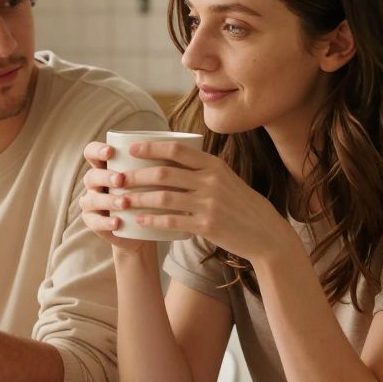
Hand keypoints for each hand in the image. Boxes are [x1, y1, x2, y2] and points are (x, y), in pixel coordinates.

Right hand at [78, 141, 152, 255]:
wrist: (143, 230)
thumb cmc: (151, 196)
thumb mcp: (156, 178)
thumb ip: (162, 161)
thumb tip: (187, 142)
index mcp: (106, 167)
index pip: (92, 152)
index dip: (97, 150)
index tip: (111, 151)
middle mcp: (96, 183)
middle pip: (91, 175)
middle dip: (105, 176)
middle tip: (121, 179)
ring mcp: (93, 203)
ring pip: (91, 199)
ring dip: (108, 200)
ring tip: (124, 203)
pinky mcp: (95, 223)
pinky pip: (93, 222)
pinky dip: (105, 222)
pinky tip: (117, 222)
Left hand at [113, 141, 291, 262]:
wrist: (265, 233)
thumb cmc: (241, 205)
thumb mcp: (226, 179)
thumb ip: (203, 170)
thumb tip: (172, 160)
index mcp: (214, 165)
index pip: (176, 150)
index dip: (150, 147)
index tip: (131, 149)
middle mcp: (211, 181)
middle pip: (164, 173)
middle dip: (136, 175)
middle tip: (117, 178)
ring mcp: (209, 204)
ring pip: (163, 197)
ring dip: (138, 198)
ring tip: (120, 200)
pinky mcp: (207, 226)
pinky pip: (172, 221)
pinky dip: (152, 220)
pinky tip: (138, 220)